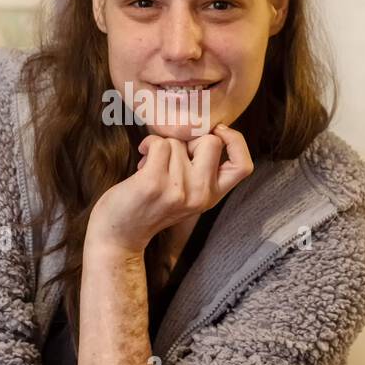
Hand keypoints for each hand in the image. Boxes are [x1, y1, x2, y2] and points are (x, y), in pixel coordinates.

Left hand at [88, 124, 253, 252]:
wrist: (120, 235)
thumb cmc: (151, 207)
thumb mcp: (187, 195)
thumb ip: (201, 170)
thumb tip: (204, 128)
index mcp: (212, 196)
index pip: (244, 166)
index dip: (236, 141)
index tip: (217, 133)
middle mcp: (200, 194)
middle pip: (212, 142)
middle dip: (189, 139)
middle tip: (173, 153)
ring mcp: (178, 190)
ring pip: (178, 141)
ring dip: (161, 146)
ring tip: (151, 166)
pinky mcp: (154, 183)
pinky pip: (159, 144)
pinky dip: (148, 144)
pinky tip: (142, 160)